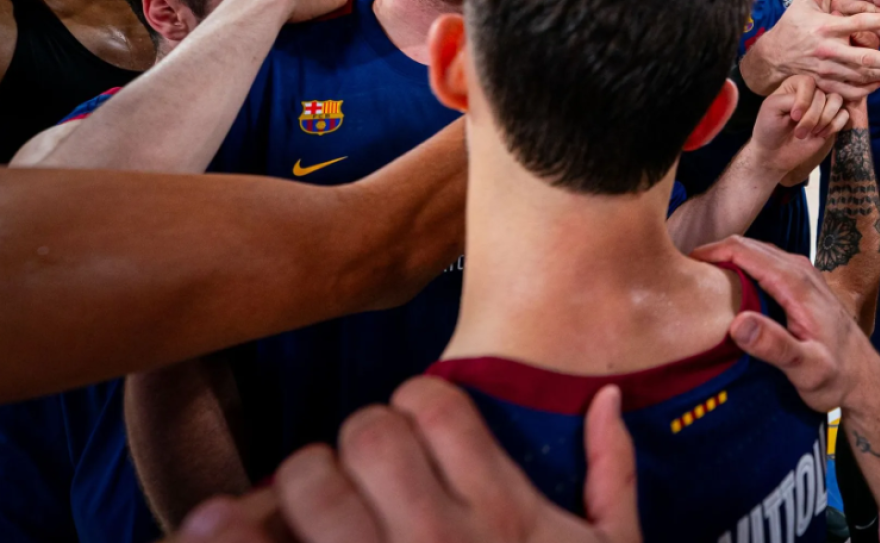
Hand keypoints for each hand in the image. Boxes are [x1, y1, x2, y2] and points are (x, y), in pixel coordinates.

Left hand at [174, 377, 639, 542]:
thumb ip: (612, 474)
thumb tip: (607, 398)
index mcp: (504, 511)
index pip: (434, 406)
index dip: (416, 407)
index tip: (416, 437)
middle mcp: (441, 535)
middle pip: (367, 433)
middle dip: (356, 443)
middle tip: (360, 475)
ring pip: (309, 481)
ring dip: (303, 487)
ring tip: (312, 510)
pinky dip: (229, 533)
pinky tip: (219, 525)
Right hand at [691, 236, 879, 414]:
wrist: (864, 377)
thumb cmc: (837, 376)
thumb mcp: (807, 369)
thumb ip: (775, 346)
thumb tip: (738, 323)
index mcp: (797, 285)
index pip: (745, 251)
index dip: (711, 252)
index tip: (683, 265)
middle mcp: (800, 271)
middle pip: (747, 246)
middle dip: (713, 252)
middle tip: (682, 272)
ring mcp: (802, 274)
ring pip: (755, 252)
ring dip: (727, 258)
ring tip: (697, 277)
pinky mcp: (801, 282)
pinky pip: (765, 263)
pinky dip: (742, 266)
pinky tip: (727, 286)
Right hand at [746, 0, 879, 99]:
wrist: (773, 55)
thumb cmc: (792, 23)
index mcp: (825, 27)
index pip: (858, 23)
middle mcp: (828, 50)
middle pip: (865, 58)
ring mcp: (827, 70)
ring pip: (861, 76)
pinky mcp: (825, 83)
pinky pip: (850, 90)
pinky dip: (868, 89)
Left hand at [752, 76, 847, 174]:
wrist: (775, 154)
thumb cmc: (769, 128)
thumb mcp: (771, 108)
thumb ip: (789, 99)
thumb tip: (811, 104)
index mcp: (795, 85)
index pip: (808, 82)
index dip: (804, 100)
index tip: (794, 117)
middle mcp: (811, 92)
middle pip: (822, 95)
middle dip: (811, 117)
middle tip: (799, 133)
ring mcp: (823, 106)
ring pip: (837, 100)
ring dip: (824, 119)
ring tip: (812, 132)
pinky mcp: (832, 121)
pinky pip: (844, 115)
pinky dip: (834, 126)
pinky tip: (820, 135)